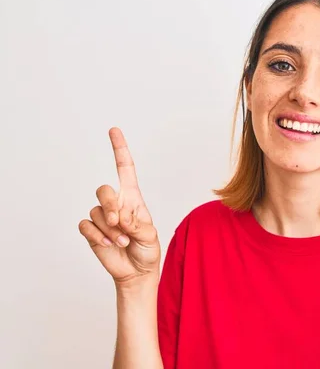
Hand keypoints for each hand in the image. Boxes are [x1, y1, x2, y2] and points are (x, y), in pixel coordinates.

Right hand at [78, 128, 160, 286]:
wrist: (137, 271)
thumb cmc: (147, 250)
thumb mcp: (150, 236)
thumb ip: (137, 224)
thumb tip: (120, 216)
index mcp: (133, 198)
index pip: (125, 169)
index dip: (119, 149)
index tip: (114, 130)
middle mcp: (116, 204)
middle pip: (103, 190)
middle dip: (110, 206)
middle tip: (120, 224)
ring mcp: (103, 217)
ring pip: (96, 212)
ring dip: (110, 230)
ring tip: (123, 242)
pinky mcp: (92, 231)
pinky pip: (86, 226)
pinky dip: (98, 237)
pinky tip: (109, 245)